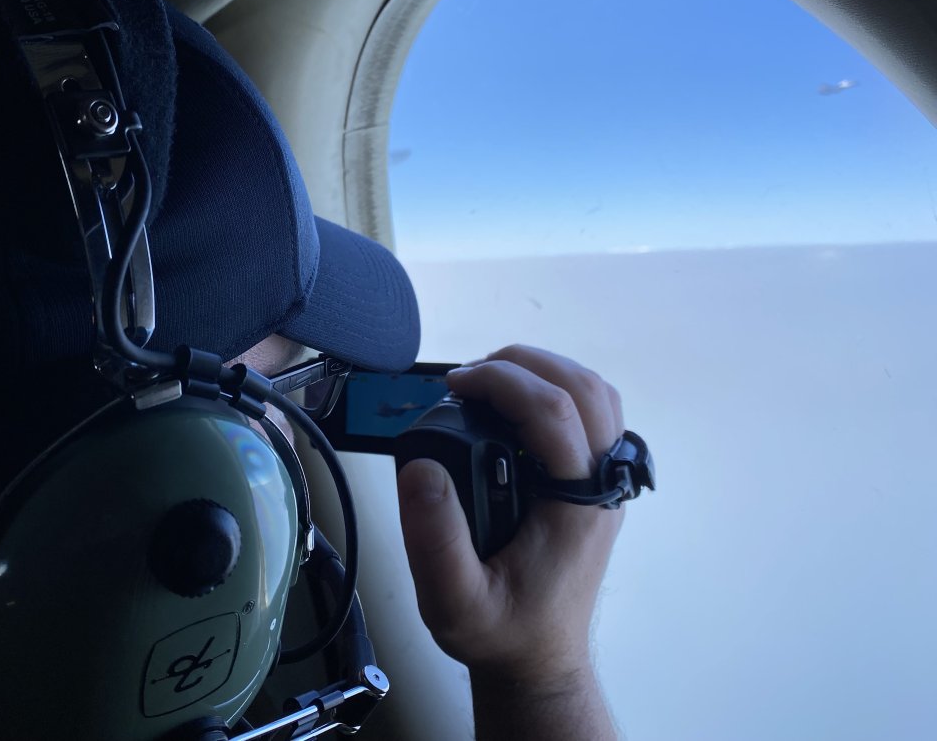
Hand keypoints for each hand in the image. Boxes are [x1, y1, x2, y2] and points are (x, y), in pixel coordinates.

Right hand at [397, 344, 624, 683]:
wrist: (539, 661)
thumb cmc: (501, 633)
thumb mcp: (453, 601)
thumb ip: (433, 540)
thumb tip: (421, 468)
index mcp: (576, 508)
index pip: (555, 413)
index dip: (502, 383)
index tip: (455, 386)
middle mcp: (601, 488)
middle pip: (585, 389)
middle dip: (524, 364)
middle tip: (469, 376)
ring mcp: (605, 484)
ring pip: (598, 395)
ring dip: (546, 371)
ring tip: (490, 381)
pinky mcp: (597, 483)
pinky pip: (595, 415)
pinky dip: (558, 391)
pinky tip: (516, 404)